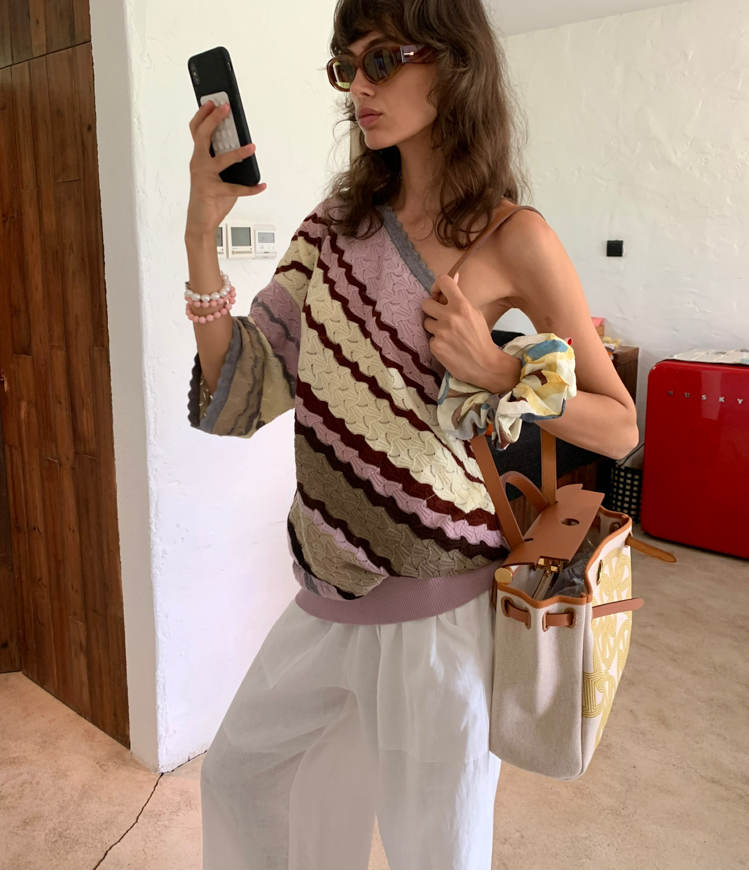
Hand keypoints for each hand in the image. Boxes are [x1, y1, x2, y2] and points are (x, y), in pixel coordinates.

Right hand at [185, 100, 266, 237]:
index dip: (203, 115)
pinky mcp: (212, 191)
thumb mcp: (218, 176)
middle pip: (202, 136)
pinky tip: (261, 185)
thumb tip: (246, 148)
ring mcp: (203, 177)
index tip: (212, 102)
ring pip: (221, 160)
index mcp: (199, 158)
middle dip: (214, 120)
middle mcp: (198, 164)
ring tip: (252, 146)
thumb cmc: (210, 198)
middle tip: (226, 108)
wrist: (200, 223)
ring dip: (238, 152)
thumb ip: (227, 163)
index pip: (196, 131)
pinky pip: (235, 188)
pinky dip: (251, 188)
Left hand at [422, 272, 521, 392]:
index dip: (437, 286)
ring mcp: (441, 332)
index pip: (443, 281)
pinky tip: (448, 347)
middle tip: (440, 317)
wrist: (484, 364)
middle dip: (432, 309)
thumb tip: (455, 276)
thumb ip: (461, 297)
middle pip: (426, 303)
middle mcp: (449, 317)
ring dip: (434, 327)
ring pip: (426, 322)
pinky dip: (437, 342)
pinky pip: (430, 338)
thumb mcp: (475, 313)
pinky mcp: (435, 346)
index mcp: (462, 305)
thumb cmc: (480, 337)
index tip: (439, 294)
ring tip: (447, 334)